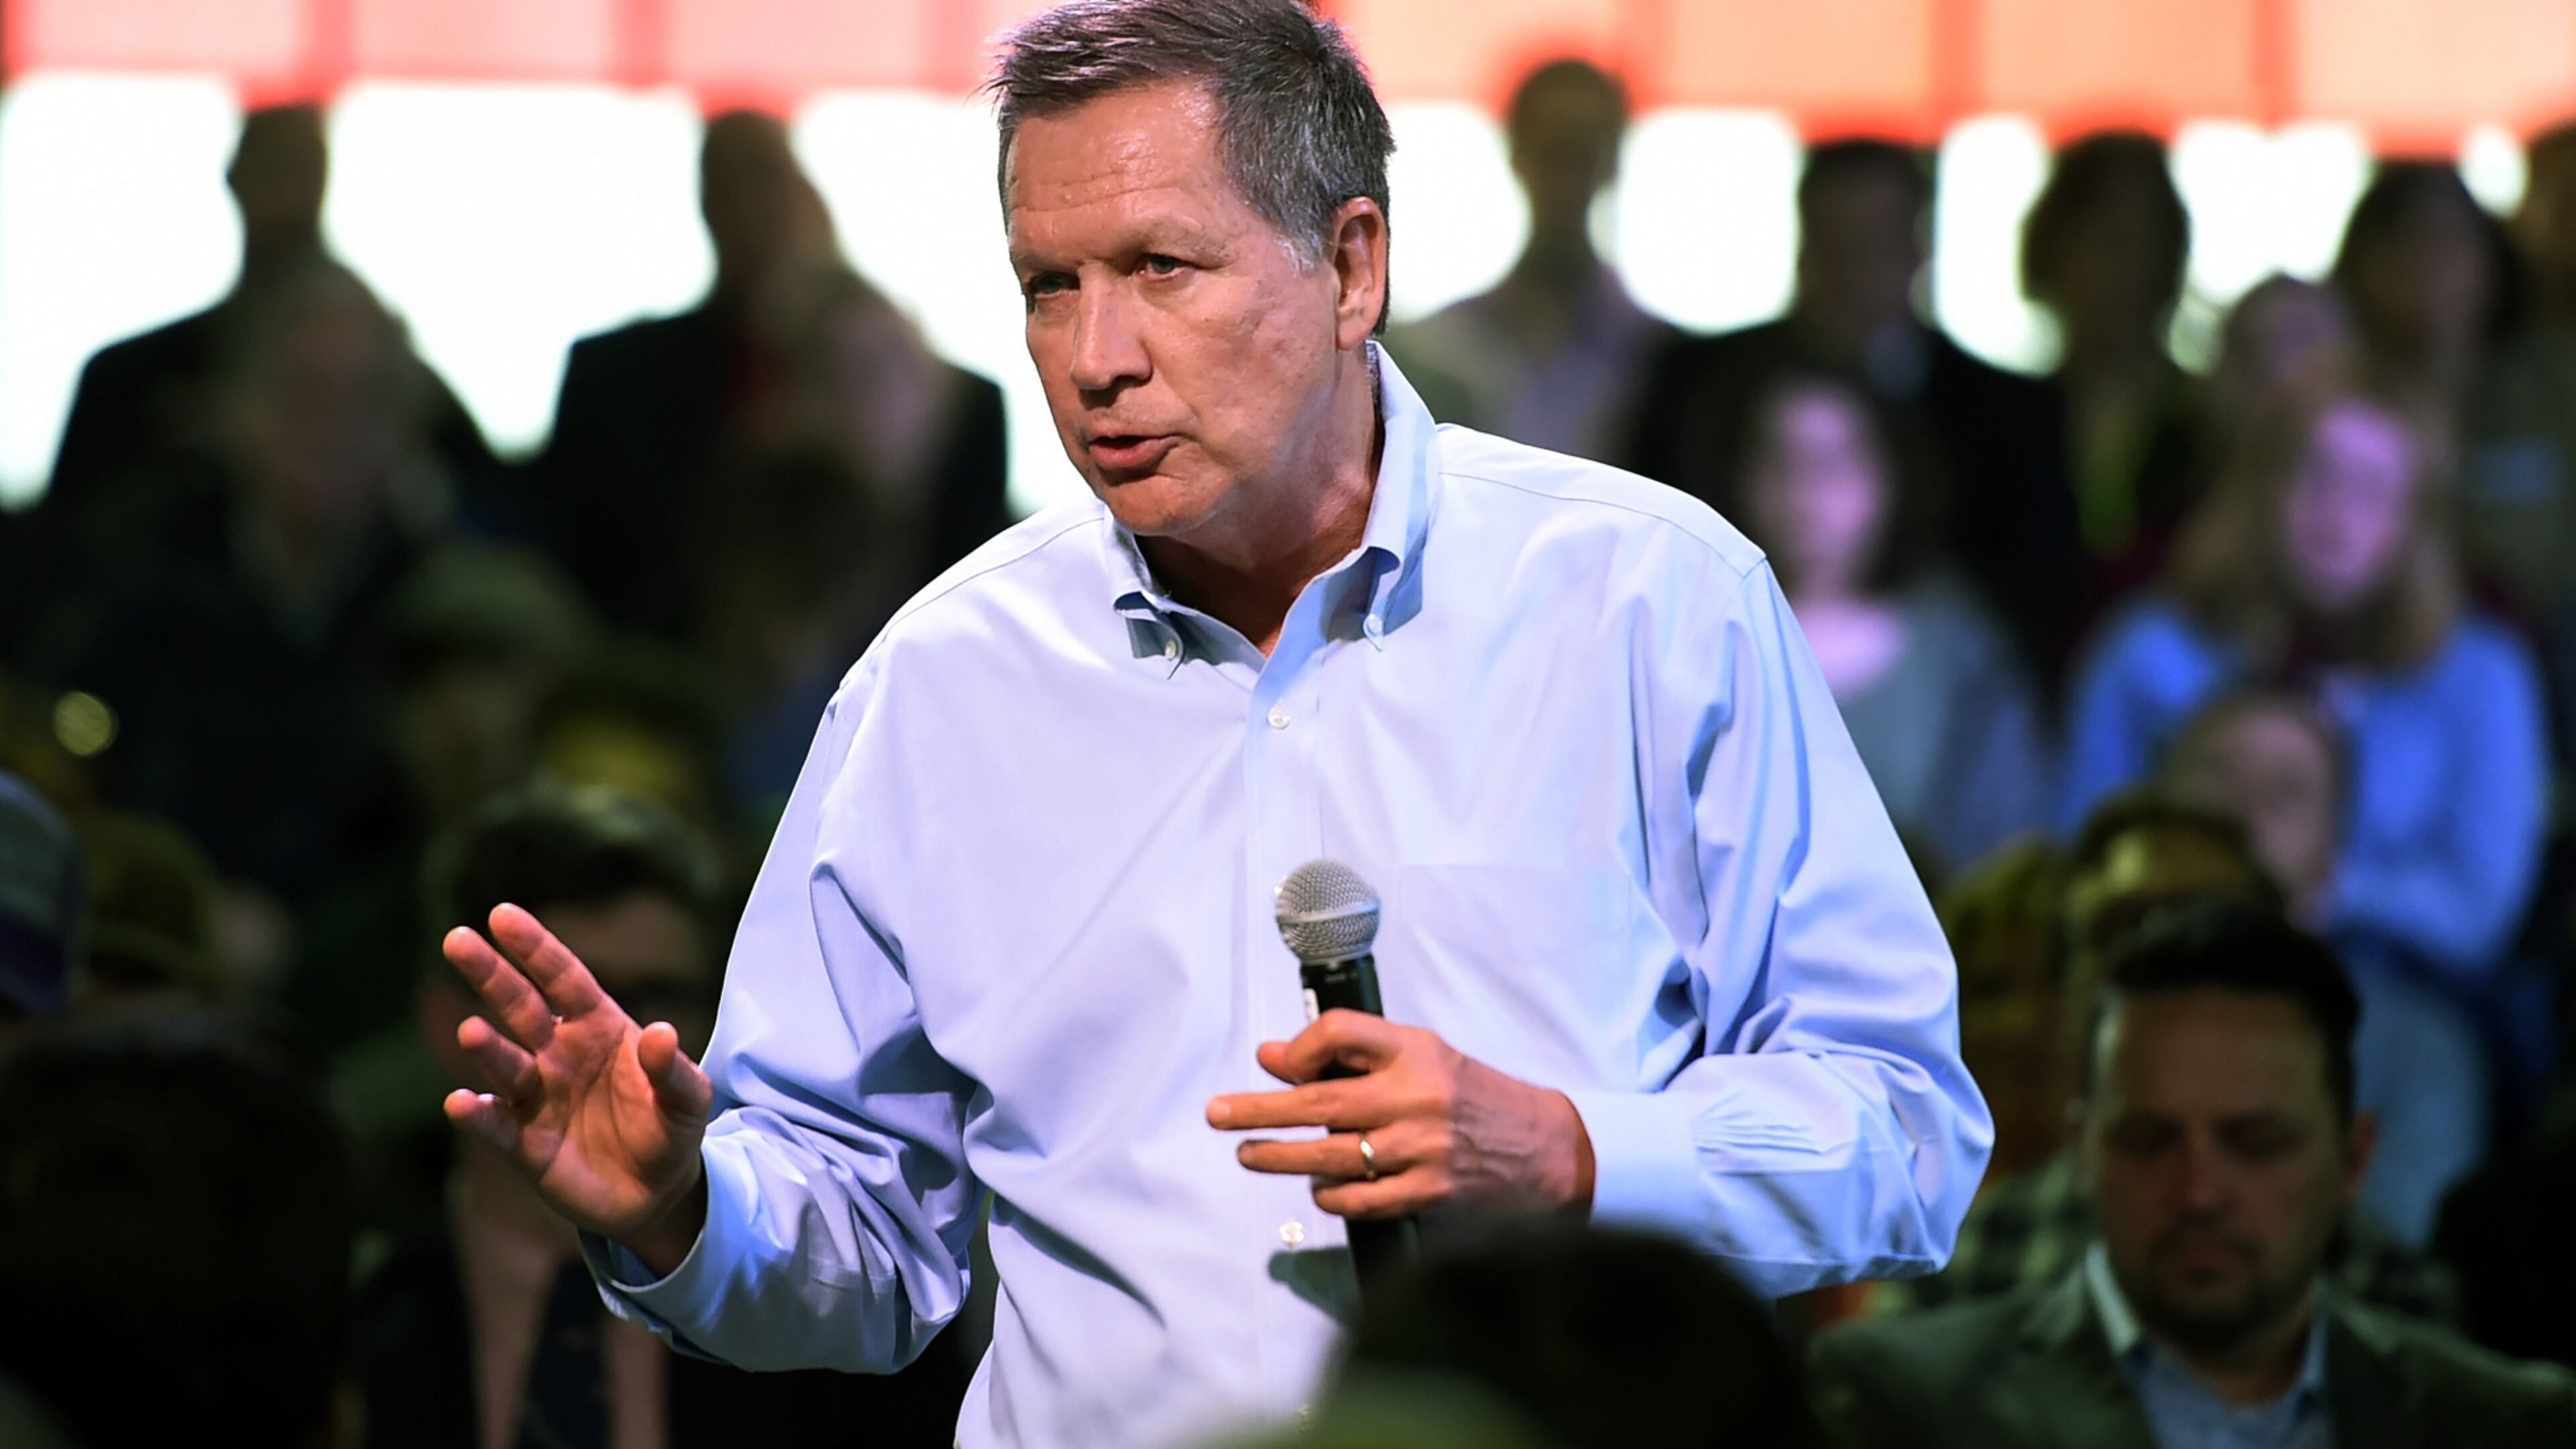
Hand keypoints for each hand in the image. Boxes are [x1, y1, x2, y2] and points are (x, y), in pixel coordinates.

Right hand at [443, 903, 712, 1273]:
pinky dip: (477, 1115)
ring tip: (470, 1030)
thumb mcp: (688, 1100)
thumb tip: (662, 1033)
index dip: (535, 948)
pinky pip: (496, 1125)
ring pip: (505, 1064)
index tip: (501, 915)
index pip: (564, 979)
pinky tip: (460, 1102)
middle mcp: (559, 1054)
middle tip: (457, 939)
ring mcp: (538, 1097)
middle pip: (520, 1006)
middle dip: (490, 974)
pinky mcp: (525, 1144)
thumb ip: (674, 1069)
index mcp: (598, 1028)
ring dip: (487, 1048)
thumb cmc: (671, 1129)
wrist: (657, 1194)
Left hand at [1205, 1010, 1594, 1219]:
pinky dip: (1329, 1194)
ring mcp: (1422, 1150)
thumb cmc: (1472, 1097)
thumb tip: (1274, 1057)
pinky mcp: (1428, 1193)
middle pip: (1320, 1102)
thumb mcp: (1420, 1056)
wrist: (1543, 1147)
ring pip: (1331, 1156)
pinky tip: (1315, 1186)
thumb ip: (1349, 1054)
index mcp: (1416, 1052)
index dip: (1299, 1048)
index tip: (1276, 1063)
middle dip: (1260, 1110)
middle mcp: (1417, 1097)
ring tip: (1249, 1154)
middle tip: (1219, 1114)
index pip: (1339, 1032)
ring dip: (1280, 1157)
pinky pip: (1359, 1199)